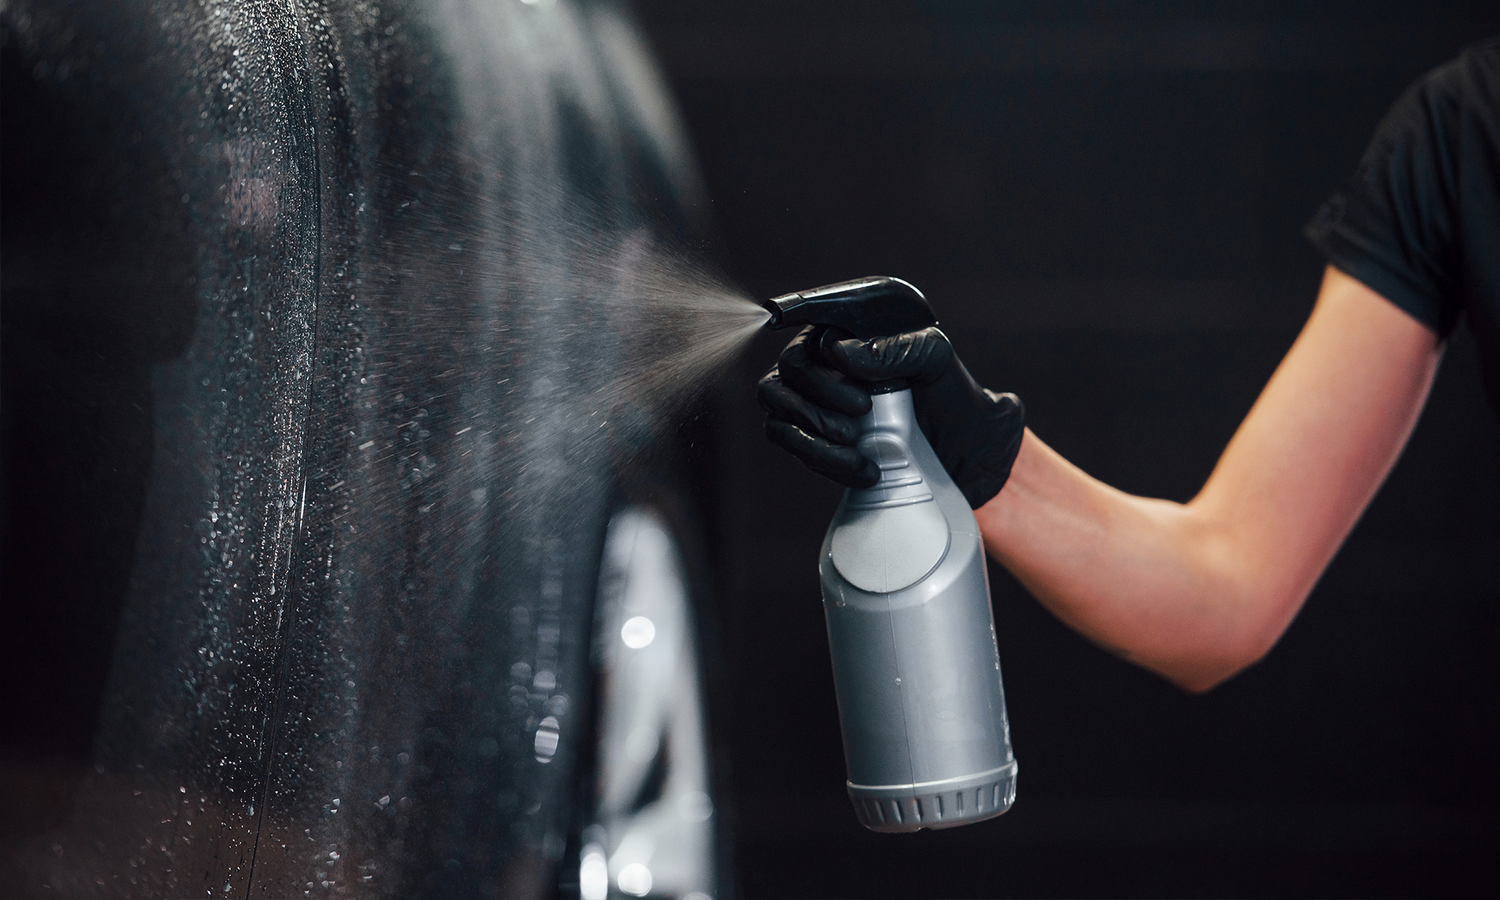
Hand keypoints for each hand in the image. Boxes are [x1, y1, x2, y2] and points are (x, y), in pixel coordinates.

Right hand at [758, 324, 1024, 507]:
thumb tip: (841, 353)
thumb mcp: (938, 362)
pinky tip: (856, 466)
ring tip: (855, 443)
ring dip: (811, 426)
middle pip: (792, 363)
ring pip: (777, 400)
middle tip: (862, 411)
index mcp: (855, 328)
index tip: (797, 328)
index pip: (812, 312)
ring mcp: (814, 398)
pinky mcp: (810, 437)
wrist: (966, 458)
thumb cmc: (953, 399)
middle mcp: (828, 358)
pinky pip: (787, 438)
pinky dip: (815, 454)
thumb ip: (900, 347)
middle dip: (821, 391)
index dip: (796, 314)